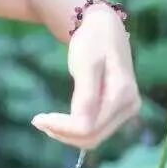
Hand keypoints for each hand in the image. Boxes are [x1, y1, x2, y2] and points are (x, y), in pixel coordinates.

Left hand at [31, 5, 141, 148]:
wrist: (105, 29)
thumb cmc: (92, 42)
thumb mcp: (85, 64)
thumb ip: (85, 96)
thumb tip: (80, 126)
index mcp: (122, 94)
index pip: (88, 127)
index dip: (61, 128)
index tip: (36, 118)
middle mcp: (129, 106)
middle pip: (92, 137)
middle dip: (62, 134)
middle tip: (37, 121)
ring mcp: (127, 110)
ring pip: (94, 138)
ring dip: (67, 135)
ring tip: (44, 122)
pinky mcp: (119, 112)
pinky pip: (95, 130)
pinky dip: (74, 130)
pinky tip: (57, 122)